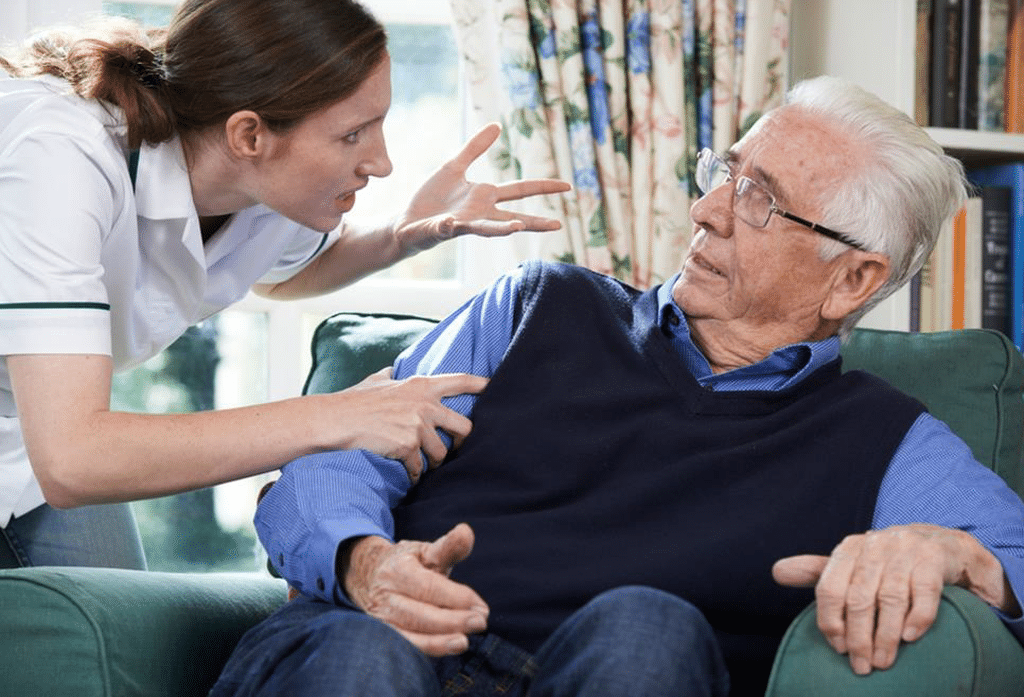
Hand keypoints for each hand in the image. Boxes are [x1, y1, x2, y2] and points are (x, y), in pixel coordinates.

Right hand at [327, 368, 486, 479]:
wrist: (335, 420)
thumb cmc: (353, 401)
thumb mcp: (376, 380)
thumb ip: (391, 375)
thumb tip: (393, 368)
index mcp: (421, 386)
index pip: (460, 381)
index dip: (482, 384)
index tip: (495, 388)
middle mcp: (425, 404)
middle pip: (464, 427)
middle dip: (461, 442)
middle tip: (455, 450)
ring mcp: (417, 426)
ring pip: (442, 453)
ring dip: (434, 463)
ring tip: (424, 466)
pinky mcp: (407, 447)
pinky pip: (420, 468)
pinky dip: (415, 475)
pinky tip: (408, 476)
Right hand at [341, 523, 487, 656]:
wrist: (370, 576)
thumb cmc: (407, 563)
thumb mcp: (426, 551)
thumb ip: (448, 546)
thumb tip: (466, 532)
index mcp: (397, 570)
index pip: (429, 587)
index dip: (457, 598)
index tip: (482, 607)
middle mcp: (385, 596)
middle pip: (419, 614)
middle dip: (452, 621)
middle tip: (480, 623)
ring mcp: (380, 619)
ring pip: (409, 636)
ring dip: (439, 642)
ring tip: (463, 643)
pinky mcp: (382, 636)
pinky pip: (405, 648)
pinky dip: (426, 651)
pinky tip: (447, 649)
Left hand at [395, 122, 570, 253]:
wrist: (407, 221)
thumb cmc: (432, 198)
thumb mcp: (454, 167)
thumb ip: (475, 148)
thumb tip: (497, 126)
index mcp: (485, 197)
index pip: (520, 191)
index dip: (544, 186)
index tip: (568, 186)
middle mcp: (480, 213)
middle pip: (513, 218)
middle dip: (534, 222)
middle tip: (558, 226)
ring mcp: (463, 224)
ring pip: (486, 229)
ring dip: (501, 229)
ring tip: (517, 227)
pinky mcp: (442, 230)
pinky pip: (447, 228)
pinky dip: (449, 225)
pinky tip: (451, 222)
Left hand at [773, 524, 1017, 675]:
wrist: (940, 545)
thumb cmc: (886, 562)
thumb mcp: (850, 563)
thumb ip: (817, 571)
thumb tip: (776, 572)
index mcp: (848, 548)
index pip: (829, 588)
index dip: (830, 621)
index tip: (837, 648)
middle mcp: (874, 545)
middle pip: (859, 598)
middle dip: (858, 637)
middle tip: (861, 666)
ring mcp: (905, 550)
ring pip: (891, 598)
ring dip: (886, 636)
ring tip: (883, 662)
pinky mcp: (934, 559)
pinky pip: (925, 592)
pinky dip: (917, 617)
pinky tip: (910, 638)